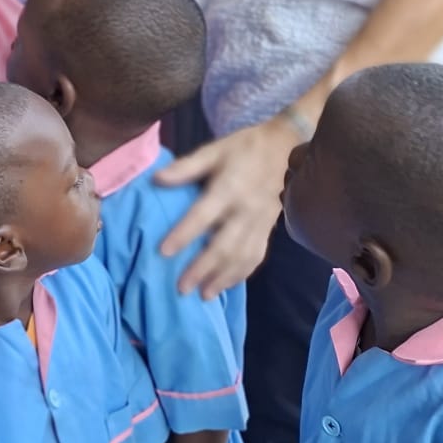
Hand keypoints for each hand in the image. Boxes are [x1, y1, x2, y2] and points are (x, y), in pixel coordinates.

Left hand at [154, 116, 293, 297]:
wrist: (286, 148)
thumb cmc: (243, 148)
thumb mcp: (213, 150)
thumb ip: (186, 167)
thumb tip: (156, 179)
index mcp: (229, 188)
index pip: (203, 216)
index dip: (184, 235)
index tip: (163, 252)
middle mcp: (246, 210)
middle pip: (224, 245)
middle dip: (202, 269)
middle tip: (181, 288)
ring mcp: (260, 223)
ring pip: (242, 257)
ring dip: (222, 278)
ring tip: (203, 295)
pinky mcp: (268, 229)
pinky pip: (257, 256)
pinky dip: (242, 274)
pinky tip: (226, 284)